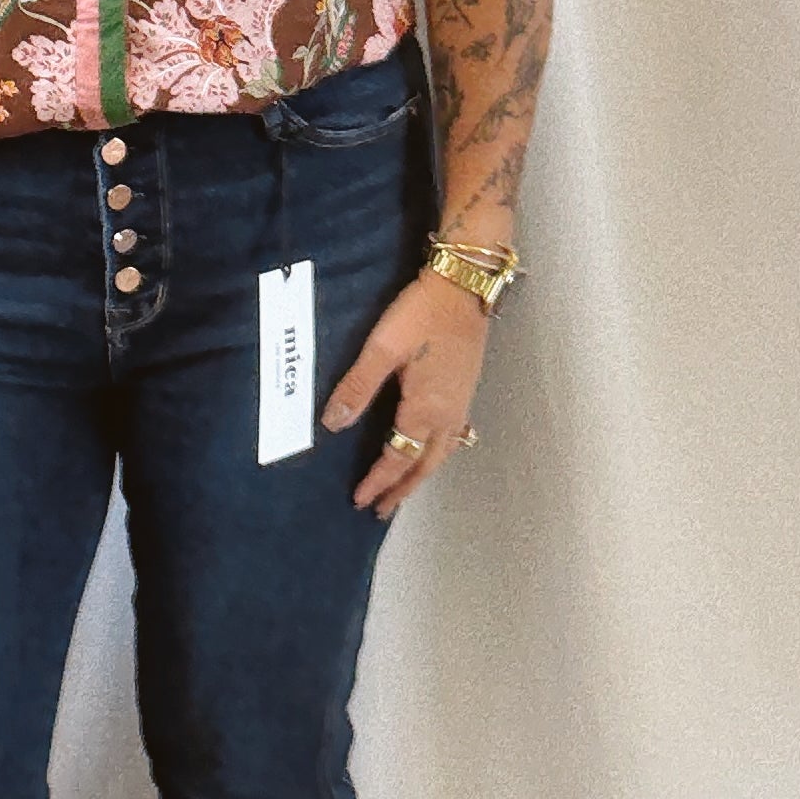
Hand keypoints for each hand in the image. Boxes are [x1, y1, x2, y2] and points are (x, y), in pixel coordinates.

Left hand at [322, 271, 488, 520]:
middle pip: (424, 465)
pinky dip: (437, 456)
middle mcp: (447, 415)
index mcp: (424, 409)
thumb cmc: (421, 314)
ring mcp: (461, 404)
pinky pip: (452, 439)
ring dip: (421, 475)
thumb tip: (333, 424)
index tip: (360, 500)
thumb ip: (357, 387)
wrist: (464, 287)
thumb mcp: (382, 348)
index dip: (378, 481)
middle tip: (382, 511)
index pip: (398, 457)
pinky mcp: (466, 391)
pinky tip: (433, 452)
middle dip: (402, 490)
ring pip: (441, 454)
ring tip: (404, 490)